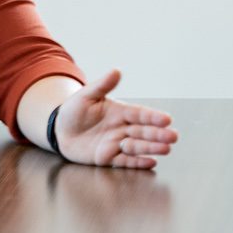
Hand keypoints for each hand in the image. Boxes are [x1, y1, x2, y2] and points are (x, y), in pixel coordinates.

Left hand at [54, 69, 178, 168]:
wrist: (59, 131)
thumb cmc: (73, 111)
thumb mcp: (86, 96)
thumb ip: (102, 85)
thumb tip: (116, 70)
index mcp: (119, 111)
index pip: (140, 114)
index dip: (153, 117)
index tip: (167, 119)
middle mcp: (121, 128)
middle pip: (143, 132)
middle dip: (158, 135)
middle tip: (173, 137)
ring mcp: (116, 144)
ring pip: (137, 146)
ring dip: (152, 148)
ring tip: (166, 149)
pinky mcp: (108, 158)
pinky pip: (125, 161)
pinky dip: (138, 162)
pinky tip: (151, 162)